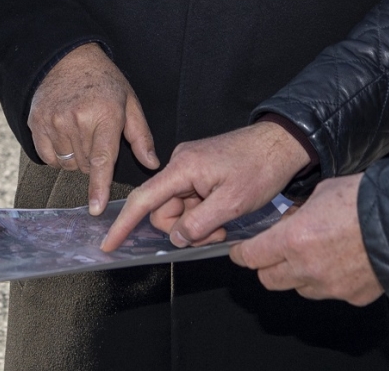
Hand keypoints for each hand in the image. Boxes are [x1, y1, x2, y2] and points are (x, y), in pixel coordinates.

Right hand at [27, 42, 158, 214]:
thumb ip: (141, 136)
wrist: (66, 58)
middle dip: (95, 162)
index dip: (99, 187)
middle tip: (96, 137)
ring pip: (68, 164)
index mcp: (104, 115)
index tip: (96, 209)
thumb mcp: (129, 102)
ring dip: (76, 159)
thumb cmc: (103, 81)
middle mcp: (77, 120)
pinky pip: (49, 158)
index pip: (102, 160)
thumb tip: (152, 164)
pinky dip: (58, 156)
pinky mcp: (37, 124)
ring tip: (80, 133)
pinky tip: (65, 136)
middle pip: (86, 166)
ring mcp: (54, 122)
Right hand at [99, 118, 310, 251]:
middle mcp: (180, 163)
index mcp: (183, 168)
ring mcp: (190, 166)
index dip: (124, 224)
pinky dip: (202, 213)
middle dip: (184, 229)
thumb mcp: (231, 204)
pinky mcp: (199, 169)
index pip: (143, 199)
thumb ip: (199, 224)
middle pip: (163, 210)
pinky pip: (189, 199)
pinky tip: (222, 213)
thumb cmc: (259, 168)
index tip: (108, 243)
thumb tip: (176, 238)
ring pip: (178, 209)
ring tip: (223, 223)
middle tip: (215, 234)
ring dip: (197, 223)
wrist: (280, 144)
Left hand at [229, 174, 381, 304]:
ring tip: (313, 254)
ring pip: (299, 289)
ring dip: (298, 274)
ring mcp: (330, 286)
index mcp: (294, 239)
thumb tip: (290, 219)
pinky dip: (328, 281)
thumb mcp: (322, 191)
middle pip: (269, 280)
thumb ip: (299, 211)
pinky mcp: (351, 297)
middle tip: (272, 252)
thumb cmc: (366, 201)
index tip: (240, 251)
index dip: (242, 254)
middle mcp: (307, 268)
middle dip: (267, 266)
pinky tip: (340, 262)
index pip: (251, 257)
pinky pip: (329, 292)